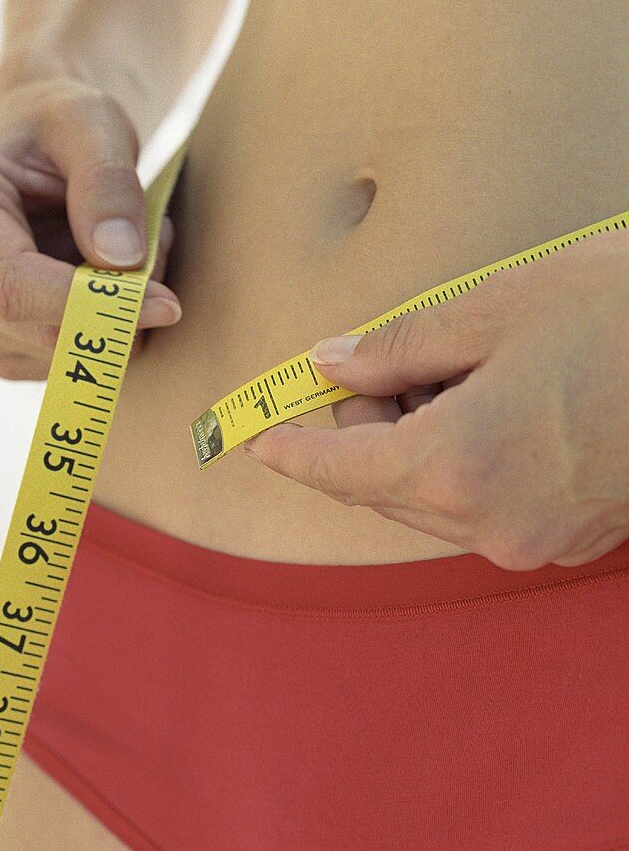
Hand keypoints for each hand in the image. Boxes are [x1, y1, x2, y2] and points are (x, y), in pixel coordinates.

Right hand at [0, 78, 181, 379]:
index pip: (9, 286)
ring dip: (119, 315)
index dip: (90, 306)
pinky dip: (106, 329)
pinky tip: (109, 277)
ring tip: (132, 244)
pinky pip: (67, 361)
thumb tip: (120, 259)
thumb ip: (108, 184)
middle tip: (162, 241)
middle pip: (40, 329)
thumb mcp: (93, 124)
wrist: (38, 144)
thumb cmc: (60, 125)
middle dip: (120, 304)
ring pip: (61, 353)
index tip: (165, 304)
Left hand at [244, 230, 628, 569]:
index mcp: (454, 464)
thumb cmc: (618, 318)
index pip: (340, 469)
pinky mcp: (569, 537)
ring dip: (411, 448)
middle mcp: (487, 521)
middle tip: (369, 370)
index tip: (258, 437)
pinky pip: (481, 507)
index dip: (293, 449)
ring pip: (430, 499)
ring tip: (442, 377)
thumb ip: (399, 348)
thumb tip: (334, 363)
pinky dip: (459, 465)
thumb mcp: (495, 311)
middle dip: (361, 432)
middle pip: (382, 486)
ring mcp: (532, 539)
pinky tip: (486, 409)